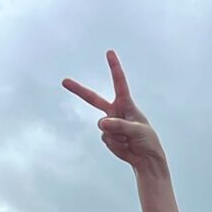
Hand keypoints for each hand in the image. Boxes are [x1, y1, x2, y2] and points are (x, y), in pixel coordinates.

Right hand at [62, 50, 167, 170]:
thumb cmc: (147, 140)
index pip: (119, 83)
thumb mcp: (137, 131)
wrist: (145, 158)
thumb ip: (120, 126)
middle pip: (93, 99)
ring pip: (103, 126)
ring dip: (116, 136)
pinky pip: (104, 138)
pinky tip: (124, 145)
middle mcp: (115, 111)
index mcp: (126, 104)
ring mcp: (110, 124)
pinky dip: (114, 144)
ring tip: (128, 140)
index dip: (114, 67)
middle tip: (64, 81)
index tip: (110, 53)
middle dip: (78, 90)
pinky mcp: (107, 136)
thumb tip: (102, 123)